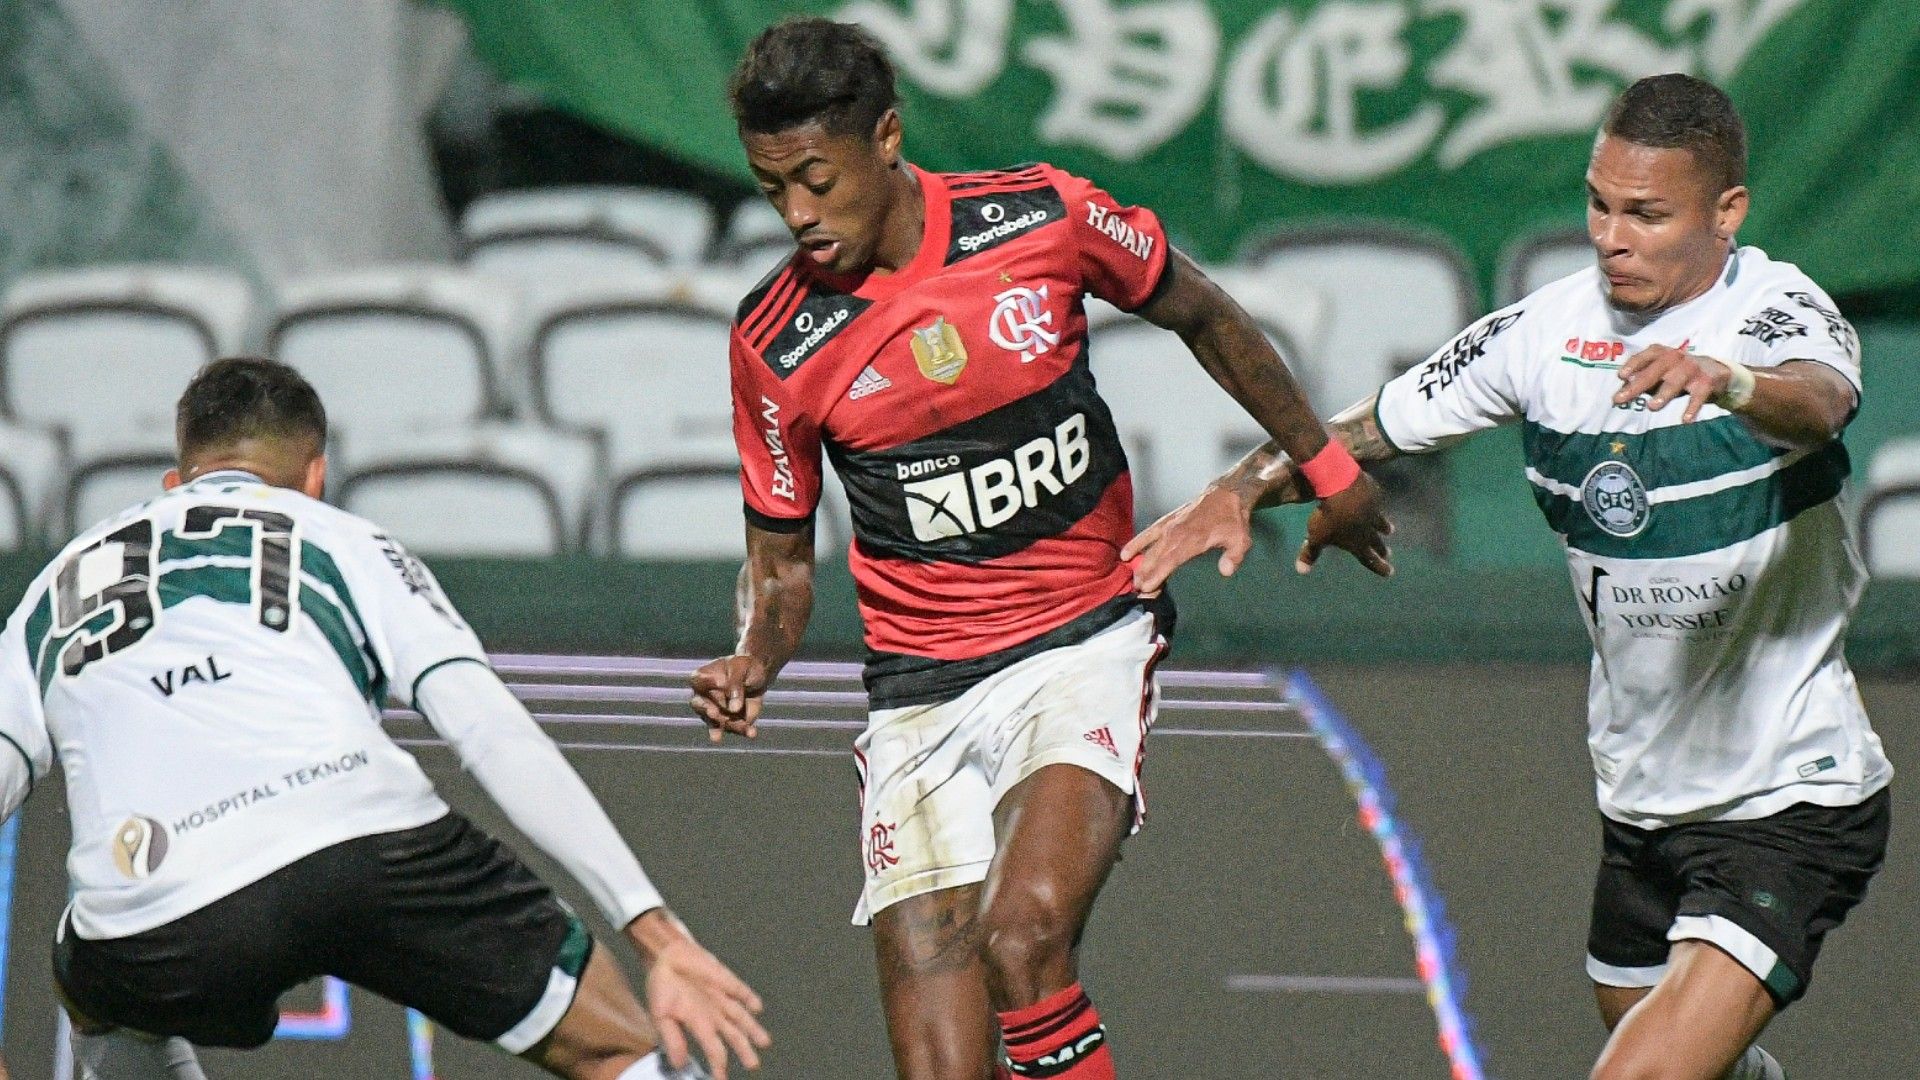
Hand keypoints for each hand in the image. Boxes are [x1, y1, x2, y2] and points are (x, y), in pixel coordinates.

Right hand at [629, 910, 769, 1078]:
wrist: (666, 956)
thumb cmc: (663, 987)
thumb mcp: (661, 1016)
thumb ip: (672, 1039)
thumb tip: (678, 1064)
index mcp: (698, 1025)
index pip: (713, 1050)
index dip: (718, 1066)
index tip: (721, 1079)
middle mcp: (714, 1014)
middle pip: (734, 1036)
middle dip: (744, 1050)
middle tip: (753, 1065)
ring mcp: (722, 998)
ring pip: (742, 1017)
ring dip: (753, 1029)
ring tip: (764, 1042)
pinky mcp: (727, 980)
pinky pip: (741, 991)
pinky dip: (749, 998)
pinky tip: (756, 1008)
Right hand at [689, 655, 769, 742]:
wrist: (757, 677)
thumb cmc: (744, 667)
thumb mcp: (741, 669)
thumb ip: (735, 685)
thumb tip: (733, 708)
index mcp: (703, 677)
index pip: (697, 680)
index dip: (706, 683)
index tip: (719, 682)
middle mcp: (703, 697)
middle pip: (700, 706)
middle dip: (707, 711)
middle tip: (714, 714)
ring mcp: (714, 712)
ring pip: (717, 722)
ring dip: (730, 725)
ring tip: (744, 726)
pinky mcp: (728, 722)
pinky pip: (734, 729)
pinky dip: (743, 731)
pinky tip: (751, 732)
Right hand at [1121, 484, 1259, 594]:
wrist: (1227, 494)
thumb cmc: (1233, 520)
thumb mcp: (1241, 540)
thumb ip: (1233, 557)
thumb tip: (1226, 571)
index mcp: (1192, 540)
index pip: (1170, 560)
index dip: (1157, 575)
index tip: (1147, 588)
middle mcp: (1177, 533)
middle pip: (1156, 558)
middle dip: (1145, 575)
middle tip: (1138, 592)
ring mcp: (1170, 526)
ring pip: (1150, 548)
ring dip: (1140, 564)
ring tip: (1133, 580)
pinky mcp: (1167, 521)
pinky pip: (1148, 533)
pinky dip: (1136, 543)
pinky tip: (1126, 554)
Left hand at [1296, 471, 1393, 576]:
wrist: (1342, 489)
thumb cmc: (1328, 517)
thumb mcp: (1316, 536)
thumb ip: (1310, 553)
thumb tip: (1301, 571)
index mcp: (1357, 543)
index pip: (1369, 559)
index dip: (1379, 567)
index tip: (1390, 573)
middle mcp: (1369, 529)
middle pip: (1376, 542)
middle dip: (1381, 549)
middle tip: (1388, 554)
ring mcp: (1373, 511)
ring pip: (1380, 521)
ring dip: (1384, 526)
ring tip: (1390, 530)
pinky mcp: (1373, 494)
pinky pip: (1376, 502)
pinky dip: (1377, 505)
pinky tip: (1377, 503)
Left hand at [1613, 344, 1731, 422]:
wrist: (1717, 371)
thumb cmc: (1678, 372)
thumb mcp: (1661, 372)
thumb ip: (1642, 379)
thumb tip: (1621, 392)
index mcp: (1662, 354)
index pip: (1646, 356)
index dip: (1633, 364)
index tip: (1621, 376)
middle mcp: (1676, 358)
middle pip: (1656, 370)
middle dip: (1638, 384)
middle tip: (1621, 398)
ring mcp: (1692, 368)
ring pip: (1676, 380)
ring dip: (1664, 393)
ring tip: (1652, 407)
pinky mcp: (1707, 381)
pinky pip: (1699, 395)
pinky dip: (1692, 407)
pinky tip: (1685, 419)